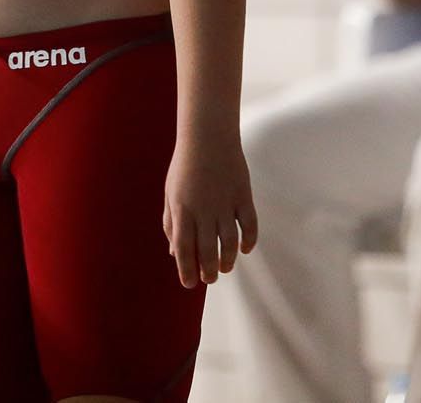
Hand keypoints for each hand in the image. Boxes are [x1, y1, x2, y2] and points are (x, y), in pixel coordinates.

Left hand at [162, 126, 258, 288]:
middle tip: (210, 279)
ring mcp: (225, 203)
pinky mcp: (243, 195)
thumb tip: (174, 253)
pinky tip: (245, 249)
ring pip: (230, 243)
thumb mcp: (171, 193)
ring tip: (226, 268)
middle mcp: (203, 210)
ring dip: (228, 260)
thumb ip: (171, 223)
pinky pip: (250, 225)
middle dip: (208, 271)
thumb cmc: (185, 166)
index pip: (183, 249)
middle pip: (207, 251)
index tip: (189, 284)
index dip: (186, 270)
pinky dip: (249, 241)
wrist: (207, 136)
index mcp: (181, 209)